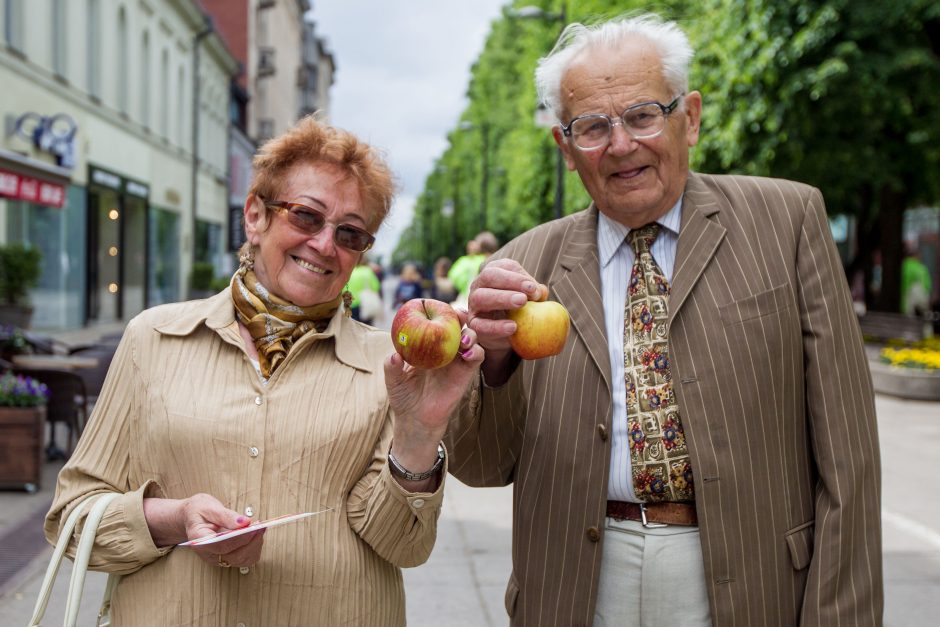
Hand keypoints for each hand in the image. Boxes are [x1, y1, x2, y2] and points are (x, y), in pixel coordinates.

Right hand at [144, 493, 265, 568]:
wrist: (192, 518)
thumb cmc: (199, 511)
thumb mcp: (208, 507)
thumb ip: (226, 516)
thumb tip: (244, 522)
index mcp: (199, 540)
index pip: (221, 546)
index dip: (240, 538)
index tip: (253, 528)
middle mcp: (208, 554)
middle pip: (235, 556)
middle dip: (251, 541)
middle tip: (260, 525)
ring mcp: (218, 559)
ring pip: (243, 560)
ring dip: (255, 544)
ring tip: (258, 527)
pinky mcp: (227, 558)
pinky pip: (245, 559)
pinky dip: (254, 547)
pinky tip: (255, 534)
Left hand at [384, 308, 483, 476]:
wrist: (416, 420)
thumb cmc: (403, 397)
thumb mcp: (393, 381)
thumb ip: (392, 367)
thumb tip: (394, 356)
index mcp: (426, 344)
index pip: (435, 322)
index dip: (439, 312)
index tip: (437, 305)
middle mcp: (444, 348)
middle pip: (456, 325)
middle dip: (460, 316)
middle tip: (457, 316)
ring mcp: (457, 359)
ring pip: (471, 337)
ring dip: (471, 334)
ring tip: (464, 340)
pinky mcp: (467, 372)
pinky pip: (477, 357)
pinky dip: (476, 352)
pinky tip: (468, 354)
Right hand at [466, 258, 544, 376]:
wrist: (508, 334)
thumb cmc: (521, 309)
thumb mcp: (531, 299)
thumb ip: (536, 294)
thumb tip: (540, 291)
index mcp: (496, 272)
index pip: (505, 266)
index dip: (519, 276)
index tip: (533, 288)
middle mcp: (480, 284)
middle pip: (489, 276)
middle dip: (511, 282)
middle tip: (529, 292)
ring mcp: (473, 303)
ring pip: (480, 297)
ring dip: (502, 299)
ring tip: (521, 303)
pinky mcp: (473, 324)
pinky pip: (480, 325)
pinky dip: (496, 327)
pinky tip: (512, 327)